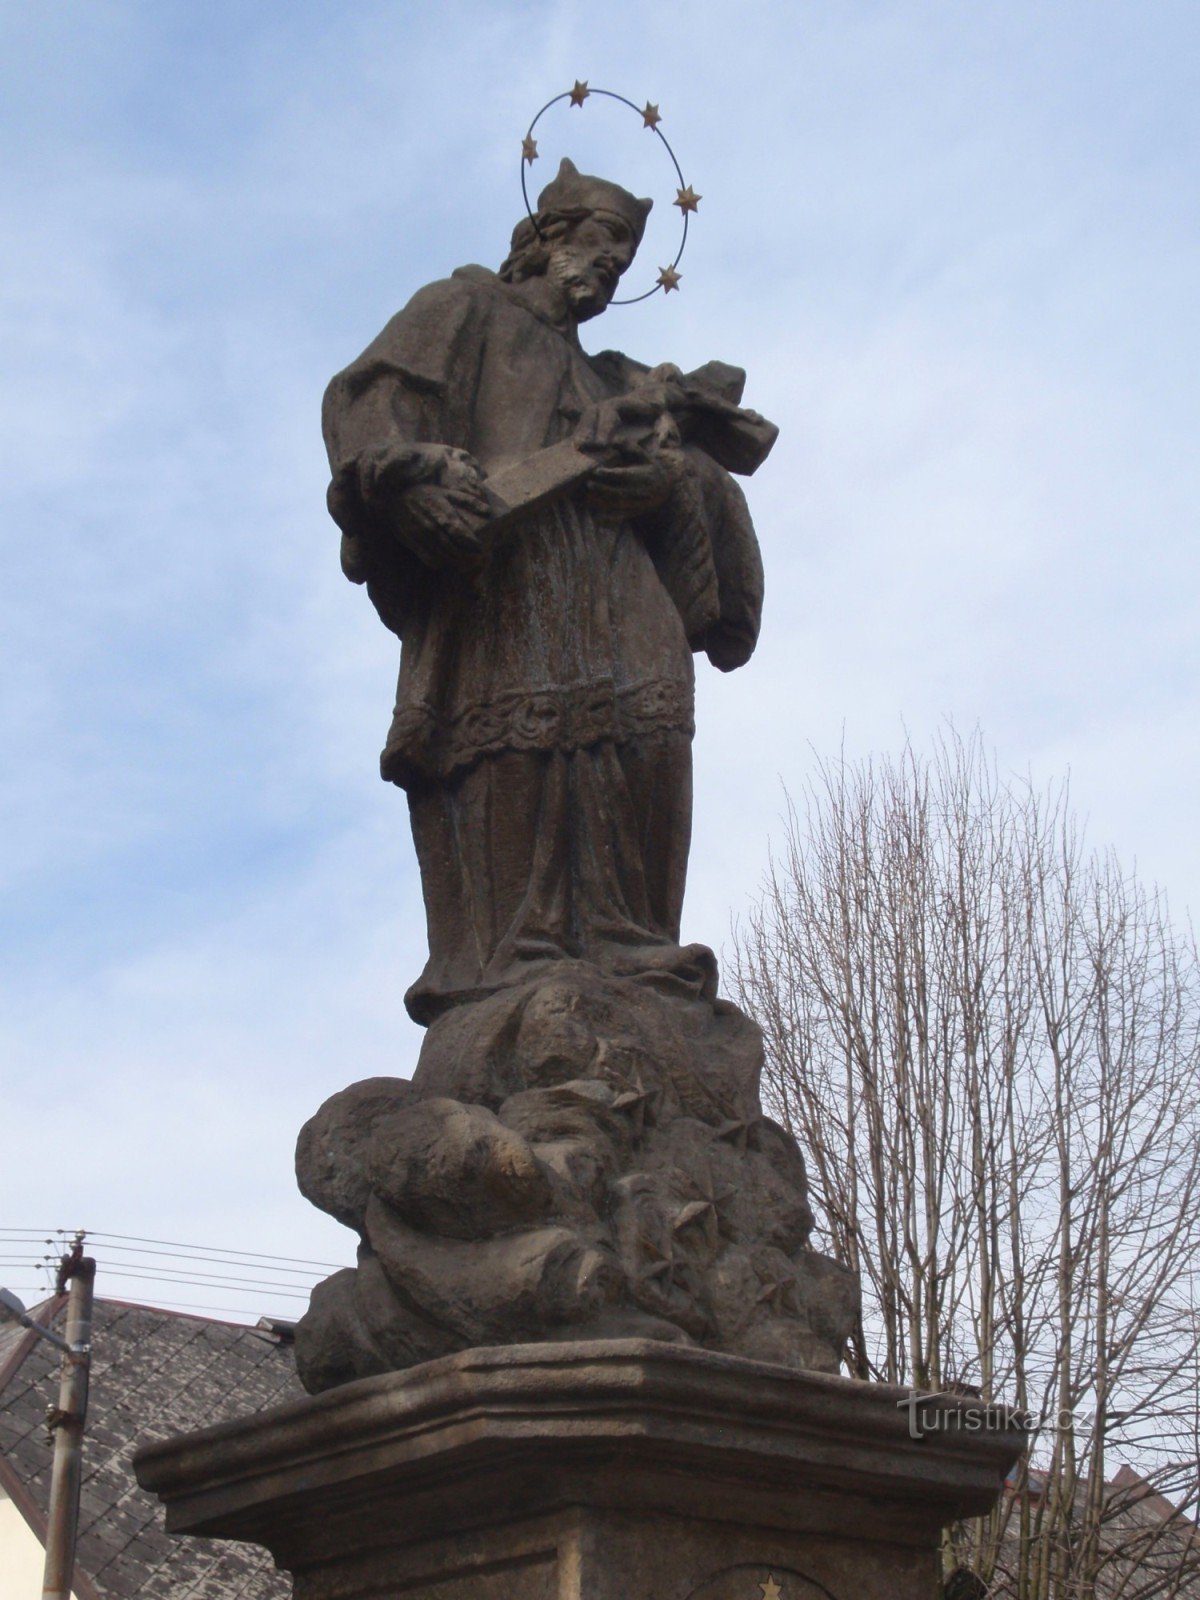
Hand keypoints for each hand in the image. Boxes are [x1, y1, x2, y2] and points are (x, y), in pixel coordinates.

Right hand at [390, 449, 491, 569]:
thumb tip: (488, 510)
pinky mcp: (413, 542)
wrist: (396, 497)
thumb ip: (468, 501)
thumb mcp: (447, 492)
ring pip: (441, 555)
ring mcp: (421, 536)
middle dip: (466, 557)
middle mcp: (431, 525)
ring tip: (467, 565)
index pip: (459, 532)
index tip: (481, 548)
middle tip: (478, 561)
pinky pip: (428, 558)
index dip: (471, 543)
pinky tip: (448, 562)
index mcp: (441, 511)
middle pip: (452, 547)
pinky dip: (440, 563)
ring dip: (455, 563)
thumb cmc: (426, 494)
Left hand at [586, 443, 679, 516]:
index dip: (610, 474)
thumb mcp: (642, 455)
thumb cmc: (648, 467)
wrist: (664, 489)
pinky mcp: (632, 512)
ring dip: (601, 503)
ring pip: (616, 505)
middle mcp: (637, 491)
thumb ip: (627, 446)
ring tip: (587, 499)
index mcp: (640, 475)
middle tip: (588, 484)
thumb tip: (612, 440)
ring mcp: (635, 504)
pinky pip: (619, 518)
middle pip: (618, 491)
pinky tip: (596, 519)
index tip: (597, 471)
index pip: (623, 475)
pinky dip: (608, 520)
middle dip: (603, 489)